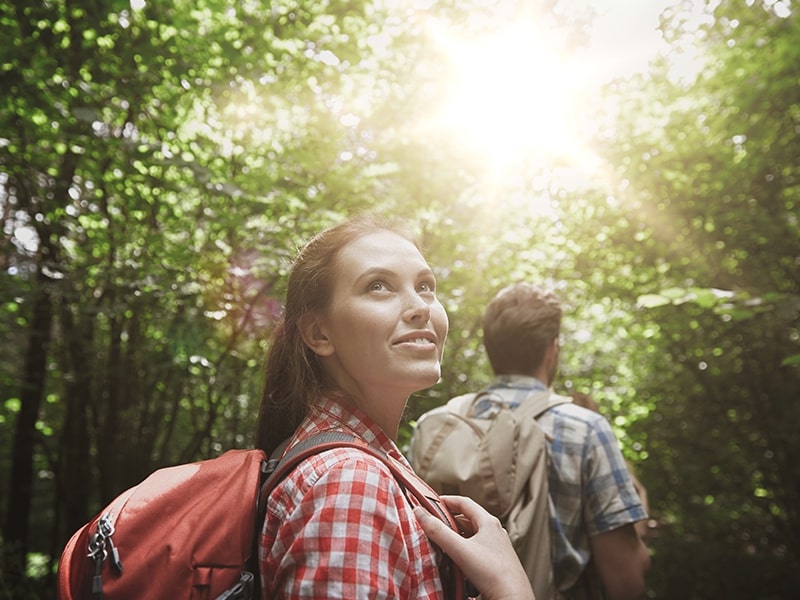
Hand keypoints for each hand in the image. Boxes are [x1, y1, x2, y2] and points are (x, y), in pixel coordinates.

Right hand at [414, 495, 534, 599]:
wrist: (512, 597)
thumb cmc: (493, 573)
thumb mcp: (460, 549)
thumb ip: (438, 531)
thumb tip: (421, 514)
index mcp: (488, 522)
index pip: (464, 502)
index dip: (446, 500)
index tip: (432, 502)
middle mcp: (495, 531)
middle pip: (468, 518)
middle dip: (449, 519)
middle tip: (434, 522)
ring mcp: (497, 546)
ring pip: (473, 534)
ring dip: (457, 534)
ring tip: (443, 541)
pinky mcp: (497, 560)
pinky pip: (477, 548)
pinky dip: (465, 548)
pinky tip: (458, 558)